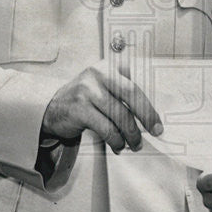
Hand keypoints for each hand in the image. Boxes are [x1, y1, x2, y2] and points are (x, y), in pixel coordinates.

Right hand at [41, 61, 161, 153]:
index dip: (150, 105)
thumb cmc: (85, 99)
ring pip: (119, 115)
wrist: (52, 107)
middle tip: (155, 132)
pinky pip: (105, 128)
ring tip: (135, 144)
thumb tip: (150, 116)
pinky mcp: (79, 108)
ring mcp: (87, 90)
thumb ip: (124, 93)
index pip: (136, 83)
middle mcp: (98, 73)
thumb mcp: (104, 87)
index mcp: (109, 66)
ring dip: (131, 134)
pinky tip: (118, 145)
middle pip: (131, 94)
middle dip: (147, 116)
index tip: (158, 122)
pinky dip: (115, 140)